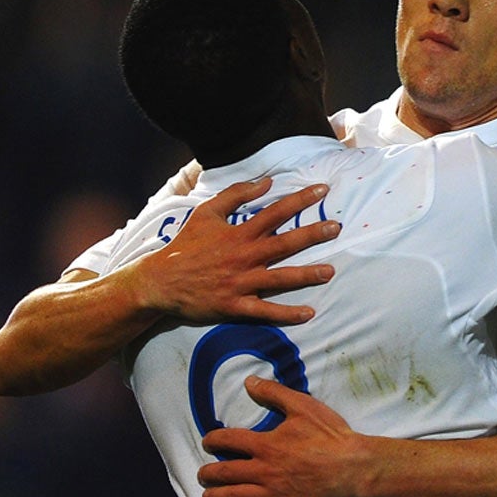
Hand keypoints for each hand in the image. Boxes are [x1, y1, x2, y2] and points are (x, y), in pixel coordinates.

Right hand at [126, 179, 339, 323]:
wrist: (161, 281)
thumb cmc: (185, 244)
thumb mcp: (207, 212)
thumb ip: (236, 195)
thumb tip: (266, 182)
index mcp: (239, 233)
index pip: (275, 212)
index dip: (300, 199)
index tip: (322, 190)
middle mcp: (244, 256)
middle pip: (285, 243)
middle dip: (313, 234)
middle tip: (336, 228)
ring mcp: (241, 282)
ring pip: (280, 278)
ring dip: (307, 275)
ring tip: (330, 271)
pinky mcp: (235, 305)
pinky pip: (265, 310)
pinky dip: (286, 314)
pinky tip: (308, 313)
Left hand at [199, 376, 364, 496]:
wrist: (353, 467)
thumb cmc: (330, 435)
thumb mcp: (303, 406)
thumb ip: (274, 393)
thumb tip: (248, 382)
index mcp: (266, 445)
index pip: (230, 441)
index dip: (214, 440)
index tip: (207, 442)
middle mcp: (264, 471)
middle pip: (227, 472)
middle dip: (209, 473)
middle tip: (202, 474)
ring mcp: (273, 494)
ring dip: (217, 496)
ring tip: (207, 496)